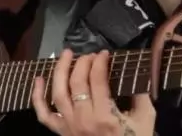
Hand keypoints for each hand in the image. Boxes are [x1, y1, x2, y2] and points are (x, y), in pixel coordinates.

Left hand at [33, 50, 155, 135]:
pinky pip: (43, 115)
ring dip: (60, 71)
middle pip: (76, 83)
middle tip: (89, 54)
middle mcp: (83, 120)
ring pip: (57, 94)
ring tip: (66, 55)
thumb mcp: (145, 119)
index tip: (104, 53)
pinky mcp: (61, 133)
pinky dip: (37, 97)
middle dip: (82, 63)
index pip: (97, 80)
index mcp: (105, 117)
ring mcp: (69, 127)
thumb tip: (139, 72)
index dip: (99, 62)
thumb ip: (141, 95)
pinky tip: (38, 79)